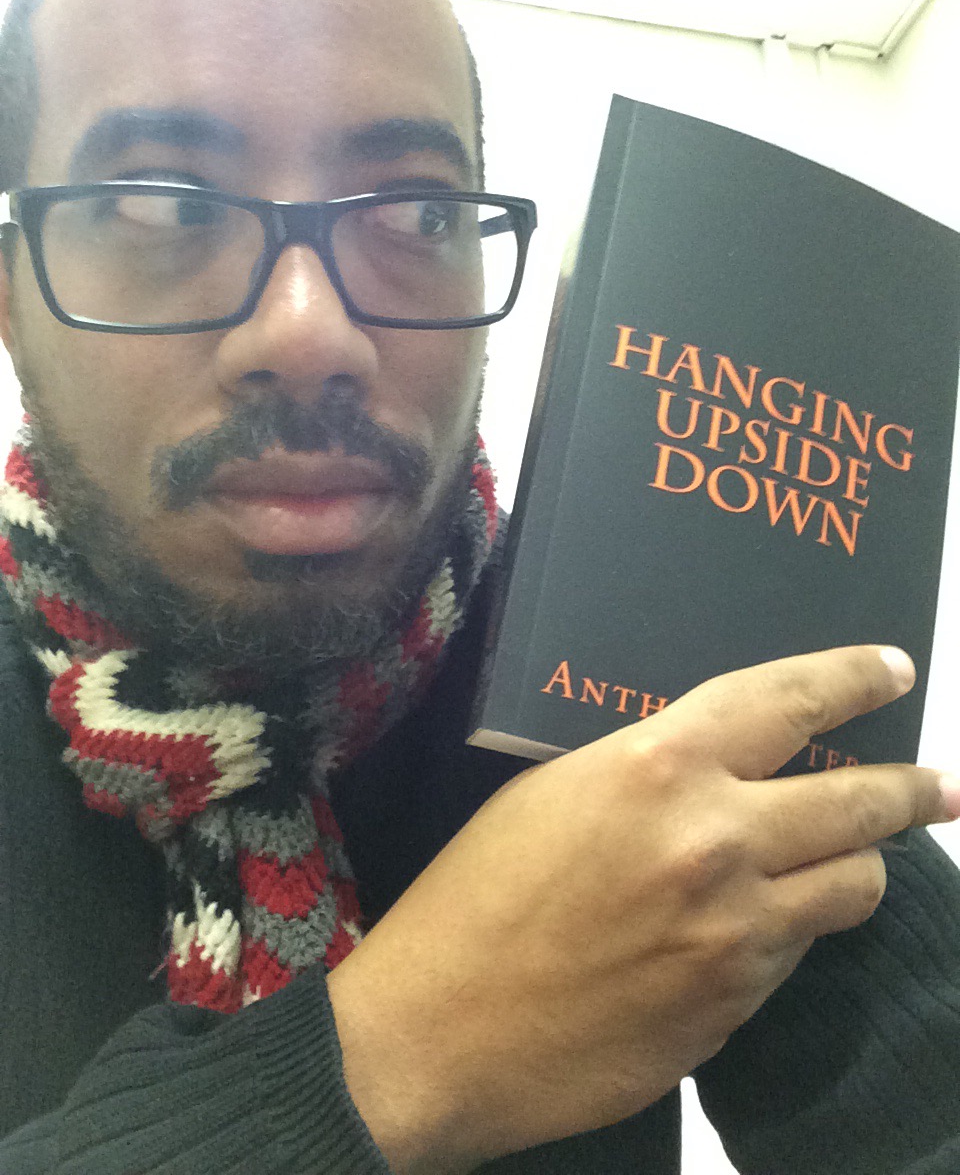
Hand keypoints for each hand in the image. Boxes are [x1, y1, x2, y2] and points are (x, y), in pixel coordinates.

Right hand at [328, 645, 954, 1172]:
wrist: (441, 1030)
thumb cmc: (475, 895)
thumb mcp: (554, 793)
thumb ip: (649, 771)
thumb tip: (719, 768)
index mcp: (658, 766)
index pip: (787, 700)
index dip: (852, 678)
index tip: (893, 669)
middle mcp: (716, 839)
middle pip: (858, 802)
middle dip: (913, 787)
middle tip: (941, 784)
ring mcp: (738, 929)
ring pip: (857, 884)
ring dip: (864, 863)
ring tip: (857, 859)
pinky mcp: (737, 1004)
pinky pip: (801, 950)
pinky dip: (797, 928)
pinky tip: (764, 926)